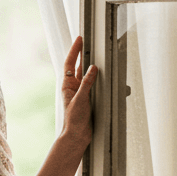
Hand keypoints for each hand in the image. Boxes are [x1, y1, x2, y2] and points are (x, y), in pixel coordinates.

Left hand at [60, 36, 96, 151]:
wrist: (77, 136)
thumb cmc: (74, 120)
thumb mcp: (81, 99)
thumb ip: (87, 83)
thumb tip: (92, 68)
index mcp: (67, 85)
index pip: (70, 63)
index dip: (74, 51)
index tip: (79, 39)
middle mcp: (74, 87)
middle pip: (79, 67)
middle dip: (84, 55)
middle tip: (89, 42)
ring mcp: (82, 93)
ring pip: (88, 76)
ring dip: (94, 67)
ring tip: (100, 57)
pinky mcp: (89, 99)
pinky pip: (96, 86)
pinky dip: (102, 81)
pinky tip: (108, 78)